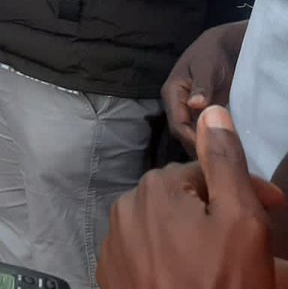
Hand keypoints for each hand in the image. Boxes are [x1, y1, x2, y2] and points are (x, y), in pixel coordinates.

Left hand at [97, 106, 281, 288]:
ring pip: (167, 233)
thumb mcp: (240, 221)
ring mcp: (114, 247)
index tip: (274, 209)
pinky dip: (172, 265)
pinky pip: (147, 260)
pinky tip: (194, 279)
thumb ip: (226, 163)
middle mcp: (125, 209)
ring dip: (199, 243)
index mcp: (154, 189)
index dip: (245, 190)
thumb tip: (213, 111)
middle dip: (223, 218)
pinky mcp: (111, 278)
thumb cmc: (221, 286)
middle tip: (257, 248)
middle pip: (185, 204)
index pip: (205, 175)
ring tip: (228, 268)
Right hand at [161, 21, 246, 155]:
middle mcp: (177, 104)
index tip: (211, 152)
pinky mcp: (200, 113)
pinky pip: (202, 131)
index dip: (191, 138)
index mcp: (172, 93)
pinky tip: (223, 148)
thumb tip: (195, 104)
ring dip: (204, 145)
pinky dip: (210, 139)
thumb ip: (201, 86)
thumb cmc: (211, 55)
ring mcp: (188, 110)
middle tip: (219, 161)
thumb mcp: (207, 67)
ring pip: (191, 135)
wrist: (222, 48)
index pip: (177, 123)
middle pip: (182, 133)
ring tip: (222, 158)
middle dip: (198, 146)